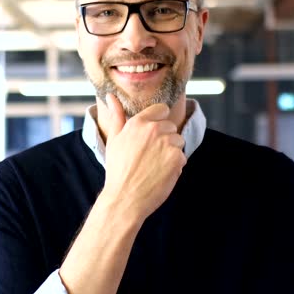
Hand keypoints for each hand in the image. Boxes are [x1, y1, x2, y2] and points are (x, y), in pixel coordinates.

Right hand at [100, 93, 186, 221]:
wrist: (125, 197)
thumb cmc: (117, 170)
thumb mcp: (114, 139)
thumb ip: (117, 115)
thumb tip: (111, 96)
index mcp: (139, 123)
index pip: (162, 110)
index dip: (159, 122)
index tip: (153, 135)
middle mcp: (154, 130)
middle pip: (171, 127)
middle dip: (165, 139)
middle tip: (149, 156)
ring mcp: (167, 143)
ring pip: (179, 142)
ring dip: (171, 152)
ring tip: (155, 165)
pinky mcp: (177, 158)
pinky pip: (182, 157)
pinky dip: (175, 166)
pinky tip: (161, 174)